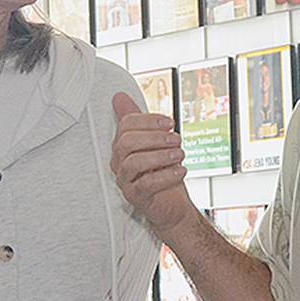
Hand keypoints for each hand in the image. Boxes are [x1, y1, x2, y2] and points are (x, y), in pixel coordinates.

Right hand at [110, 92, 198, 234]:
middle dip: (154, 137)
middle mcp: (119, 162)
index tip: (169, 123)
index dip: (148, 120)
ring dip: (160, 155)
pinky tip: (180, 171)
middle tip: (176, 139)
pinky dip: (165, 175)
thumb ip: (138, 121)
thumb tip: (119, 96)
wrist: (170, 204)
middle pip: (126, 143)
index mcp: (122, 146)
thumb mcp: (153, 142)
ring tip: (180, 154)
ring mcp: (125, 180)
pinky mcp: (135, 197)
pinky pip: (145, 184)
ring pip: (133, 163)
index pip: (126, 126)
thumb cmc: (161, 172)